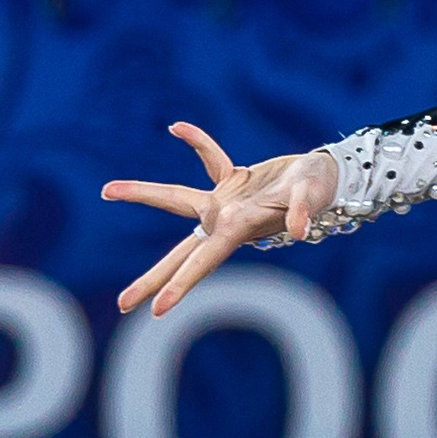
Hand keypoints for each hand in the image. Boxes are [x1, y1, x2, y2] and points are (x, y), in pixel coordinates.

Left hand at [103, 123, 338, 315]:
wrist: (329, 175)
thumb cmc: (320, 188)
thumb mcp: (310, 197)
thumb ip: (302, 211)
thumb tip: (299, 230)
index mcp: (238, 228)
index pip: (202, 261)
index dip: (180, 284)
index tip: (156, 310)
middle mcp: (226, 221)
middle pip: (180, 254)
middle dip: (153, 278)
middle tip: (123, 303)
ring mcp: (227, 202)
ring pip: (175, 200)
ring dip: (144, 194)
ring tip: (107, 191)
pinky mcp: (233, 181)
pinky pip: (208, 160)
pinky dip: (197, 142)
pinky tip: (176, 127)